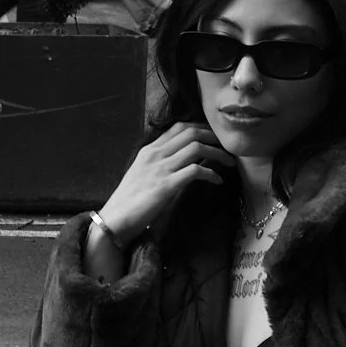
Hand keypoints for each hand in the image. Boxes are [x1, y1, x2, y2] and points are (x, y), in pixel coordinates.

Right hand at [92, 123, 236, 255]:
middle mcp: (155, 154)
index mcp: (149, 149)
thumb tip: (180, 161)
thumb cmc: (130, 200)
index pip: (179, 127)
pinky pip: (196, 170)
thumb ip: (158, 163)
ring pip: (196, 147)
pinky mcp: (167, 185)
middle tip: (227, 147)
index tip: (215, 137)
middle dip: (214, 137)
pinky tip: (218, 181)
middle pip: (191, 132)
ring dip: (218, 153)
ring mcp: (161, 168)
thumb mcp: (142, 173)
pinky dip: (212, 173)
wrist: (115, 218)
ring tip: (230, 163)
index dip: (202, 128)